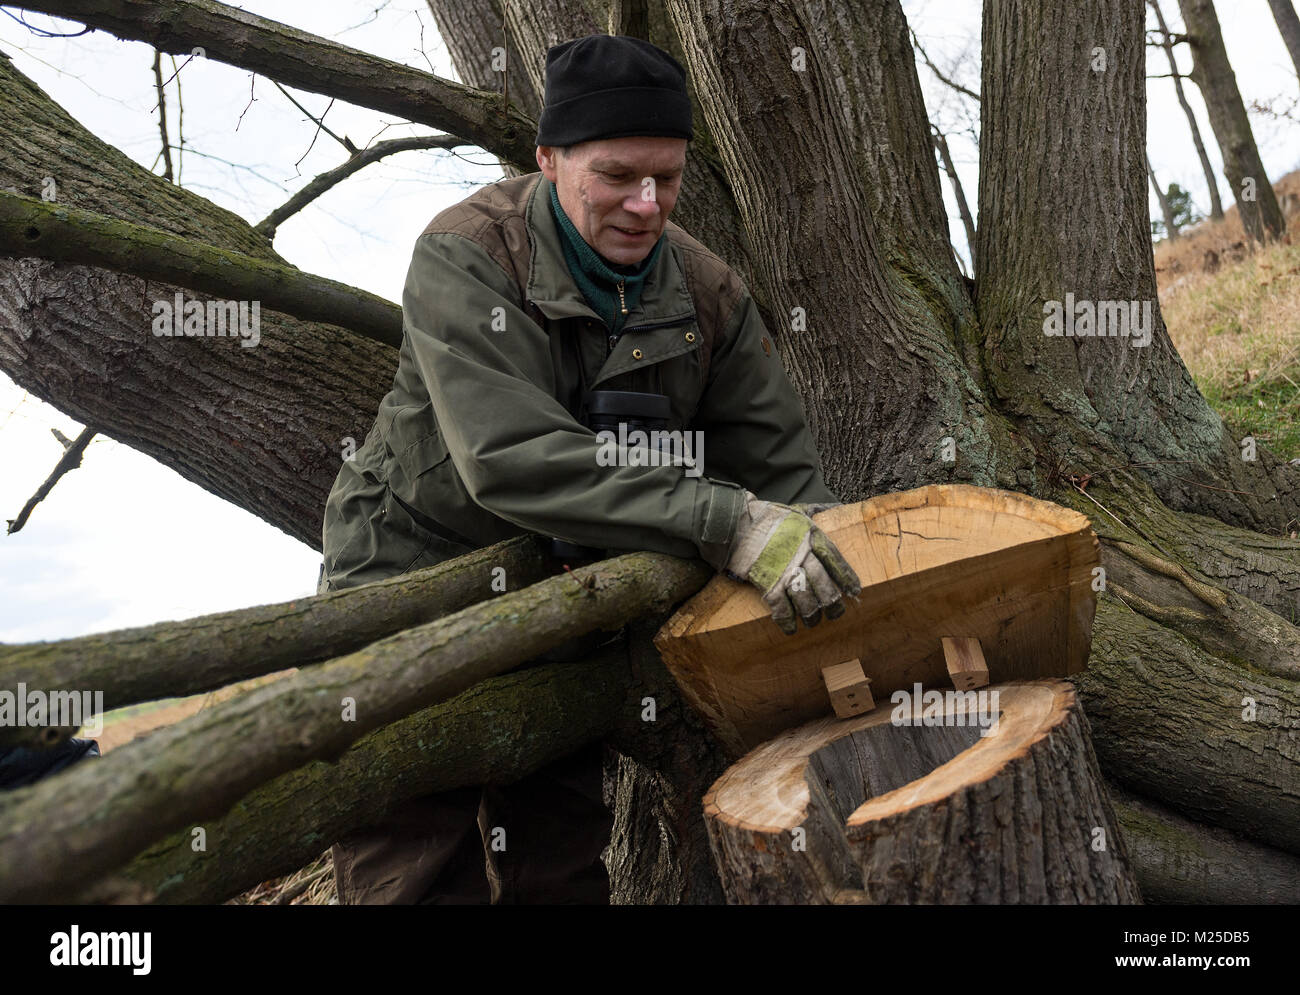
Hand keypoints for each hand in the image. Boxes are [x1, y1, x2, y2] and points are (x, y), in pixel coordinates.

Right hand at [707, 491, 860, 634]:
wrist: (733, 524)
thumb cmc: (763, 517)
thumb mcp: (794, 511)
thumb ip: (812, 513)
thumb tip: (828, 508)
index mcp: (810, 535)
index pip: (835, 560)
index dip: (846, 577)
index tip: (855, 590)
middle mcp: (801, 554)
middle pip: (823, 583)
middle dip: (832, 602)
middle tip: (836, 613)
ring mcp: (784, 570)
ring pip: (806, 598)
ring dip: (811, 614)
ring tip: (813, 623)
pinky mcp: (767, 582)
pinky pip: (781, 607)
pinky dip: (787, 621)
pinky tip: (791, 628)